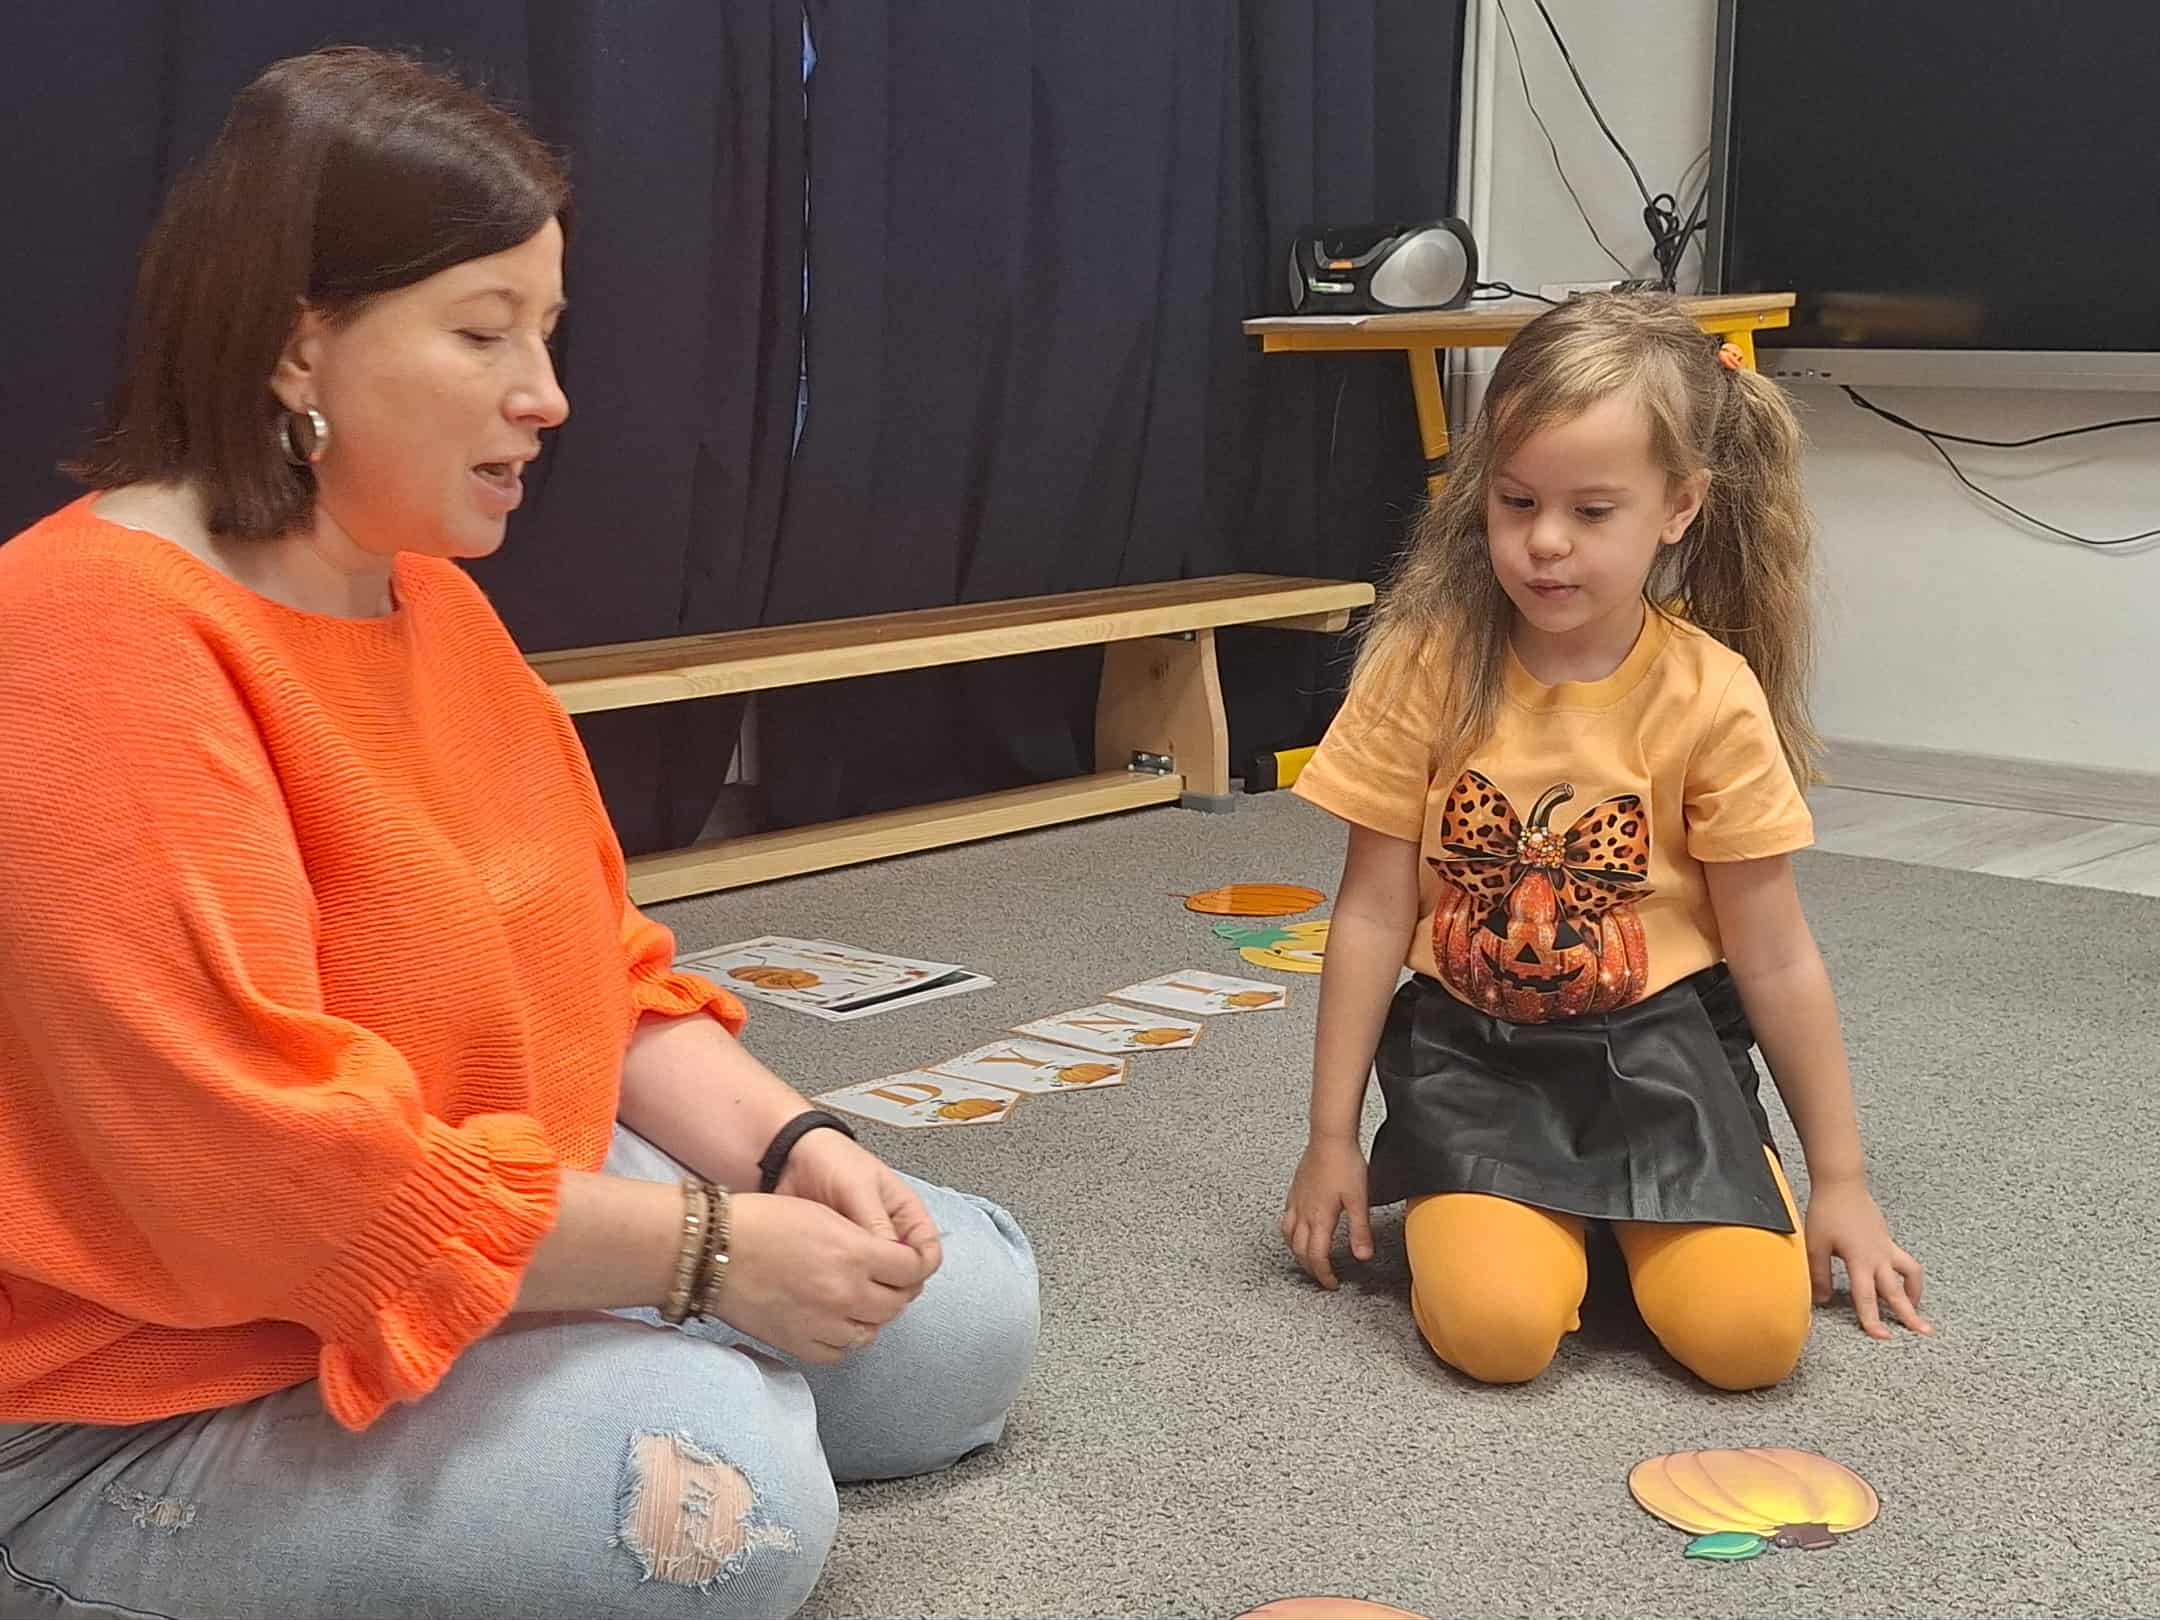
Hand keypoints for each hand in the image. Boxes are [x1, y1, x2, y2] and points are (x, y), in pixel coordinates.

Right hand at [715, 1192, 936, 1363]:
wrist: (711, 1251)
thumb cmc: (761, 1222)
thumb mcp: (824, 1215)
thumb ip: (864, 1239)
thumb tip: (892, 1258)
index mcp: (854, 1254)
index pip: (912, 1268)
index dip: (917, 1263)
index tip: (912, 1260)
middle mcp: (845, 1293)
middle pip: (896, 1303)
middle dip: (897, 1289)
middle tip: (889, 1279)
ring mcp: (823, 1323)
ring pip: (870, 1331)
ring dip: (871, 1316)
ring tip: (859, 1299)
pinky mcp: (799, 1344)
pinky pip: (839, 1352)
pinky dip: (844, 1338)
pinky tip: (835, 1321)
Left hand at [774, 1128, 944, 1280]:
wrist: (791, 1158)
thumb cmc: (832, 1160)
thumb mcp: (859, 1189)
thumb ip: (878, 1223)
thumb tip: (893, 1261)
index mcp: (906, 1214)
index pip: (928, 1252)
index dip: (919, 1269)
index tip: (897, 1277)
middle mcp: (891, 1235)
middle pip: (907, 1274)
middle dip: (893, 1283)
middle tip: (867, 1281)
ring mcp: (866, 1249)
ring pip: (879, 1281)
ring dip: (866, 1284)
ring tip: (843, 1275)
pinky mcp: (842, 1259)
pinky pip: (851, 1280)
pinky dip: (844, 1283)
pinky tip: (830, 1277)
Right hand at [1280, 1135, 1373, 1289]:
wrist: (1330, 1137)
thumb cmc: (1344, 1163)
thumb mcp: (1359, 1200)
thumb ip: (1360, 1231)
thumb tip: (1363, 1255)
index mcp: (1319, 1218)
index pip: (1316, 1256)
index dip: (1323, 1274)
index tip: (1331, 1283)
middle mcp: (1303, 1212)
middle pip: (1300, 1250)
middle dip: (1310, 1268)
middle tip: (1321, 1276)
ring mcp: (1296, 1201)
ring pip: (1288, 1236)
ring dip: (1297, 1252)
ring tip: (1307, 1258)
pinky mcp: (1295, 1190)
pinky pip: (1286, 1219)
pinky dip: (1290, 1232)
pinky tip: (1298, 1228)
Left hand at [1804, 1177, 1930, 1338]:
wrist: (1841, 1184)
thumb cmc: (1827, 1212)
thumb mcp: (1816, 1245)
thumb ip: (1819, 1275)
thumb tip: (1822, 1300)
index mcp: (1859, 1260)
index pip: (1866, 1297)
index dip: (1873, 1319)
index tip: (1882, 1337)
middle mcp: (1878, 1256)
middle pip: (1896, 1290)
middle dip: (1910, 1313)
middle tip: (1924, 1331)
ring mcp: (1886, 1247)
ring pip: (1910, 1273)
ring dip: (1914, 1291)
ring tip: (1915, 1307)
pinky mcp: (1887, 1239)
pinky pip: (1904, 1261)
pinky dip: (1906, 1275)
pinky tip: (1898, 1282)